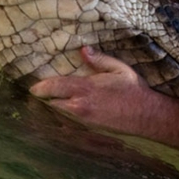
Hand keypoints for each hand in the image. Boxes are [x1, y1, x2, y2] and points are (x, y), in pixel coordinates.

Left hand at [29, 46, 178, 148]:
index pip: (56, 87)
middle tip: (40, 91)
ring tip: (51, 98)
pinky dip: (65, 113)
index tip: (33, 87)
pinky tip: (68, 108)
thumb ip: (99, 60)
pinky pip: (70, 120)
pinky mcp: (89, 127)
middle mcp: (81, 106)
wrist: (146, 115)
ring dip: (55, 105)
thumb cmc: (133, 90)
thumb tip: (83, 50)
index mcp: (87, 88)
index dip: (42, 87)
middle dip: (46, 97)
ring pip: (60, 113)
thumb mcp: (119, 68)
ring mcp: (84, 119)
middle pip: (53, 103)